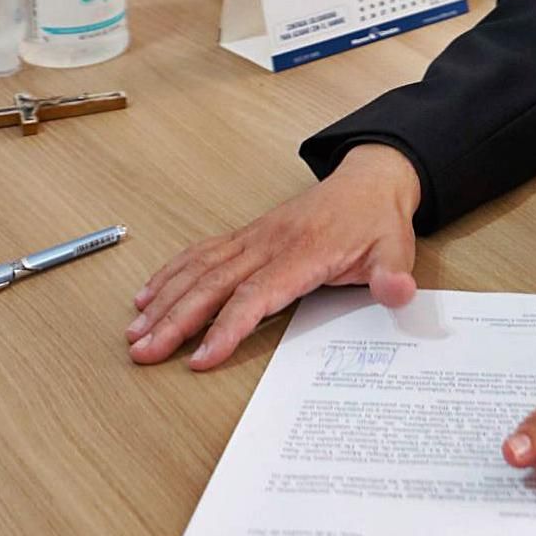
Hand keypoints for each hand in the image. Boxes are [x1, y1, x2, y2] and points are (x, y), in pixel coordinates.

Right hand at [125, 144, 421, 369]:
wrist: (370, 180)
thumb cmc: (377, 220)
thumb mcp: (395, 249)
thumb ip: (393, 276)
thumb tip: (400, 294)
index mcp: (304, 252)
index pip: (257, 294)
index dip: (228, 326)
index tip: (201, 356)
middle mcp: (270, 243)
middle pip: (215, 284)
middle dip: (176, 319)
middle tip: (144, 351)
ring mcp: (255, 237)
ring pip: (201, 269)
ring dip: (165, 299)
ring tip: (135, 332)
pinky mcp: (248, 234)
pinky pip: (203, 252)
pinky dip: (173, 272)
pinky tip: (149, 293)